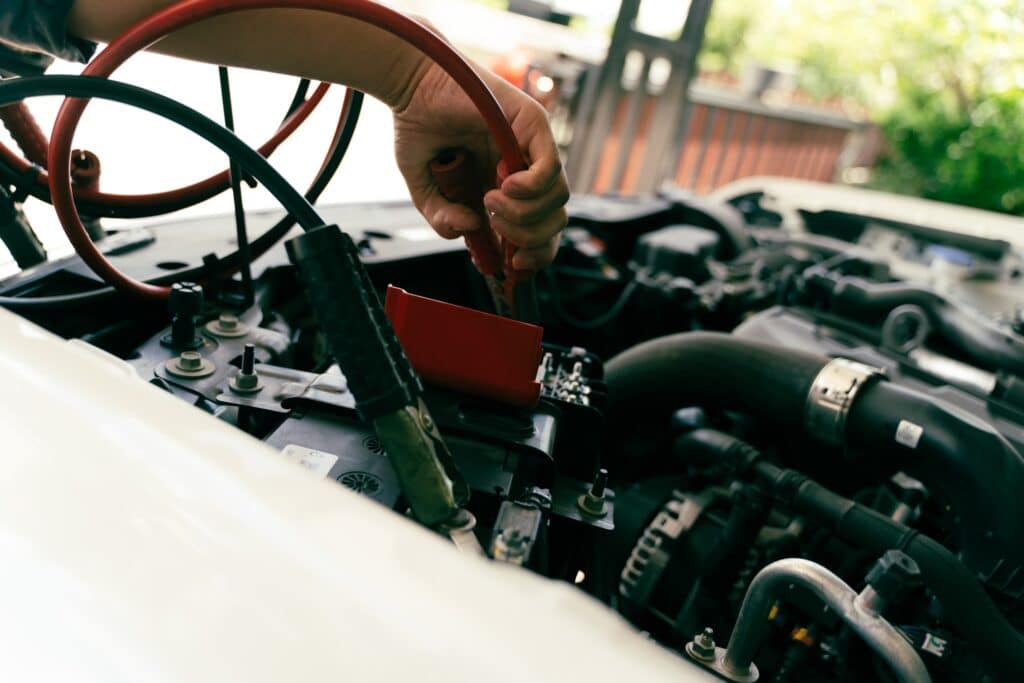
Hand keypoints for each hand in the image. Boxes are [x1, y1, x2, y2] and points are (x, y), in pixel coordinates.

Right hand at [392, 59, 568, 270]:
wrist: (411, 85)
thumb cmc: (418, 129)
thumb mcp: (425, 190)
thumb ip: (442, 218)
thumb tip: (468, 230)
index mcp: (506, 189)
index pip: (541, 230)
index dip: (535, 254)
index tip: (514, 265)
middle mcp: (526, 169)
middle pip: (556, 220)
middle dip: (531, 240)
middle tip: (499, 234)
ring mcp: (533, 147)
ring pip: (558, 199)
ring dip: (524, 214)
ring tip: (489, 201)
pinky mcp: (534, 124)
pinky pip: (550, 169)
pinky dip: (529, 188)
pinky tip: (501, 186)